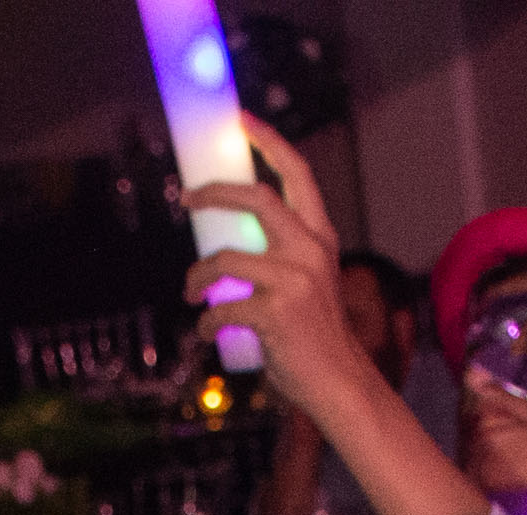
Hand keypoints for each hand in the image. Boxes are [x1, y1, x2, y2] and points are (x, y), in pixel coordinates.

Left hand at [175, 108, 363, 409]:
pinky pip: (220, 307)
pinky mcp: (274, 313)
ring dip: (196, 276)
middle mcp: (310, 250)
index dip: (267, 141)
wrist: (338, 382)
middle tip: (188, 198)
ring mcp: (293, 280)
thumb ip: (279, 257)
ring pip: (223, 259)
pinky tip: (207, 332)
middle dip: (214, 192)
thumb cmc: (314, 336)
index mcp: (320, 237)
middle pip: (254, 198)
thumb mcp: (307, 283)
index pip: (296, 174)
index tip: (241, 120)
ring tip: (190, 293)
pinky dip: (205, 322)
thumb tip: (224, 248)